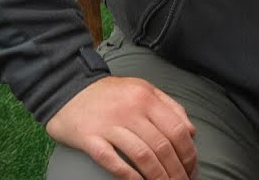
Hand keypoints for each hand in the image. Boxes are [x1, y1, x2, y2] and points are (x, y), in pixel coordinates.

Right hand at [47, 76, 197, 179]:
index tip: (191, 168)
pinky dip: (128, 175)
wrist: (67, 87)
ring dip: (157, 176)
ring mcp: (109, 125)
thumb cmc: (110, 92)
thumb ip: (170, 107)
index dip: (188, 153)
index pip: (177, 130)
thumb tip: (191, 131)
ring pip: (142, 155)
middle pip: (161, 146)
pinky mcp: (89, 138)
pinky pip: (112, 160)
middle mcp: (131, 111)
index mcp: (148, 98)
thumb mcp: (144, 89)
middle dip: (176, 170)